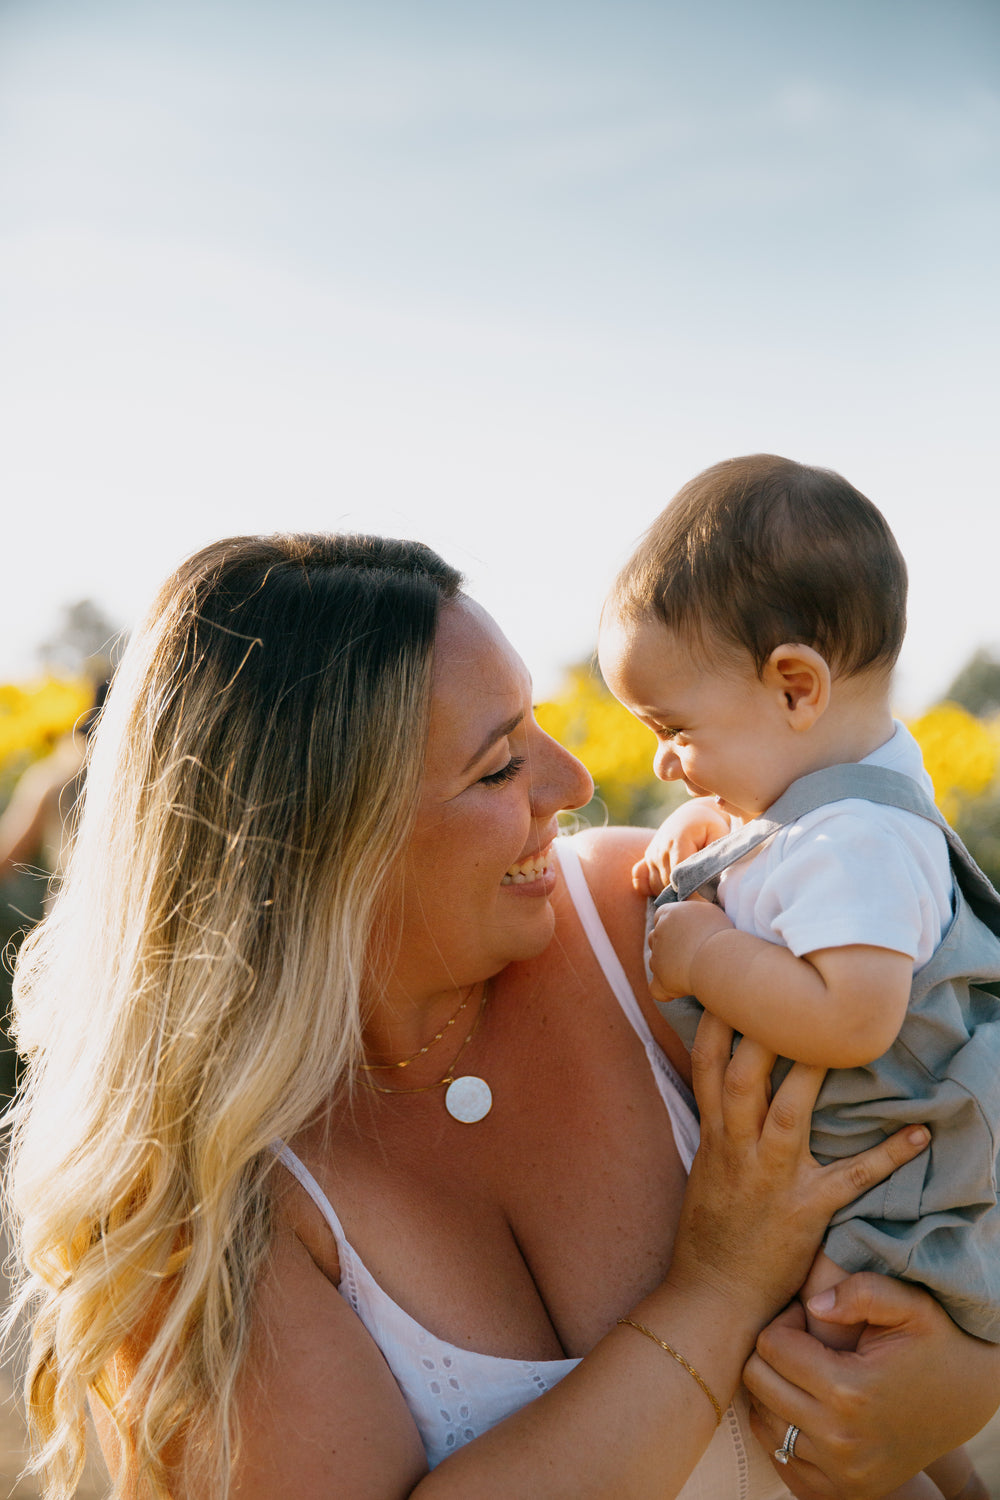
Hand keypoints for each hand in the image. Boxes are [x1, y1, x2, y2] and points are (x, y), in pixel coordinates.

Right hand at [632, 797, 730, 896]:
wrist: (693, 815)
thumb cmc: (710, 826)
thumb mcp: (719, 834)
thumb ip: (716, 855)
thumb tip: (714, 878)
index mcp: (677, 842)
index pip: (680, 876)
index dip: (691, 893)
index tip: (703, 905)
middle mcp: (660, 849)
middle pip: (668, 884)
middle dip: (684, 897)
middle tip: (701, 905)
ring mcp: (651, 855)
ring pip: (657, 886)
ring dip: (672, 895)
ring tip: (691, 896)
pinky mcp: (646, 859)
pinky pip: (642, 882)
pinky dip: (653, 890)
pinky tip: (668, 891)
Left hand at [648, 897, 733, 1000]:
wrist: (720, 959)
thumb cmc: (719, 932)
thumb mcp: (707, 907)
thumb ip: (694, 899)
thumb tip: (689, 890)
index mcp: (667, 914)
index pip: (661, 916)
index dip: (673, 925)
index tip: (688, 932)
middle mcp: (657, 935)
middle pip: (655, 939)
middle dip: (668, 945)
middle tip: (691, 951)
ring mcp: (657, 959)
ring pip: (656, 963)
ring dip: (668, 966)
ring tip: (692, 969)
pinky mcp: (661, 982)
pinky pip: (656, 989)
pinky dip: (664, 991)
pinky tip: (676, 991)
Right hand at [666, 1016, 932, 1333]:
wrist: (712, 1296)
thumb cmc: (708, 1233)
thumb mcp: (704, 1169)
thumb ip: (720, 1125)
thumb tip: (732, 1084)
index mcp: (715, 1136)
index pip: (707, 1066)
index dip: (716, 1022)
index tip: (732, 984)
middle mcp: (739, 1148)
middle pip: (744, 1076)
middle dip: (761, 1031)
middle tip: (785, 987)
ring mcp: (773, 1176)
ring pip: (790, 1112)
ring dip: (812, 1072)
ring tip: (839, 1034)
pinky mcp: (807, 1207)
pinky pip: (852, 1175)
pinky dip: (887, 1154)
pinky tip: (917, 1131)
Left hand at [743, 1275, 999, 1497]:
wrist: (964, 1401)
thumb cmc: (934, 1345)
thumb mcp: (913, 1304)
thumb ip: (862, 1290)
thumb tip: (812, 1305)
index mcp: (851, 1391)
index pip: (770, 1345)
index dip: (786, 1321)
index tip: (809, 1318)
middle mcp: (840, 1440)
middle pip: (757, 1381)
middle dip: (773, 1352)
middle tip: (805, 1343)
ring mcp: (840, 1473)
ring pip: (762, 1419)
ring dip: (775, 1389)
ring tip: (807, 1372)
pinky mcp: (840, 1492)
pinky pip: (778, 1456)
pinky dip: (783, 1427)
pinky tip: (809, 1405)